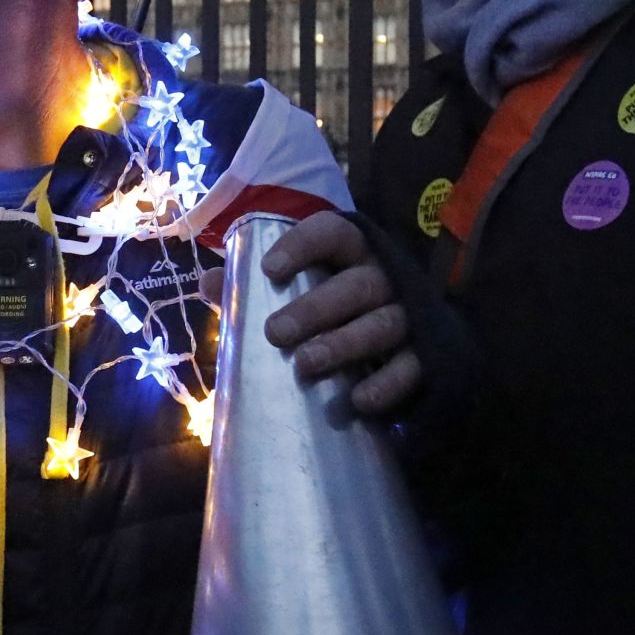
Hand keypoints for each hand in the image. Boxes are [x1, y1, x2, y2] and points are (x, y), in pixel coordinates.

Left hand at [234, 210, 422, 415]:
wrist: (411, 340)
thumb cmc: (337, 308)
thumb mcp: (302, 290)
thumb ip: (255, 287)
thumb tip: (209, 282)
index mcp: (352, 253)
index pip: (332, 233)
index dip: (302, 246)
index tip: (269, 269)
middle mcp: (384, 278)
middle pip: (357, 285)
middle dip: (316, 308)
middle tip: (275, 332)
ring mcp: (409, 316)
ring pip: (382, 324)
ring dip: (343, 344)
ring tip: (305, 364)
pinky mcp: (426, 356)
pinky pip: (410, 368)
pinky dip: (386, 384)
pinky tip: (358, 400)